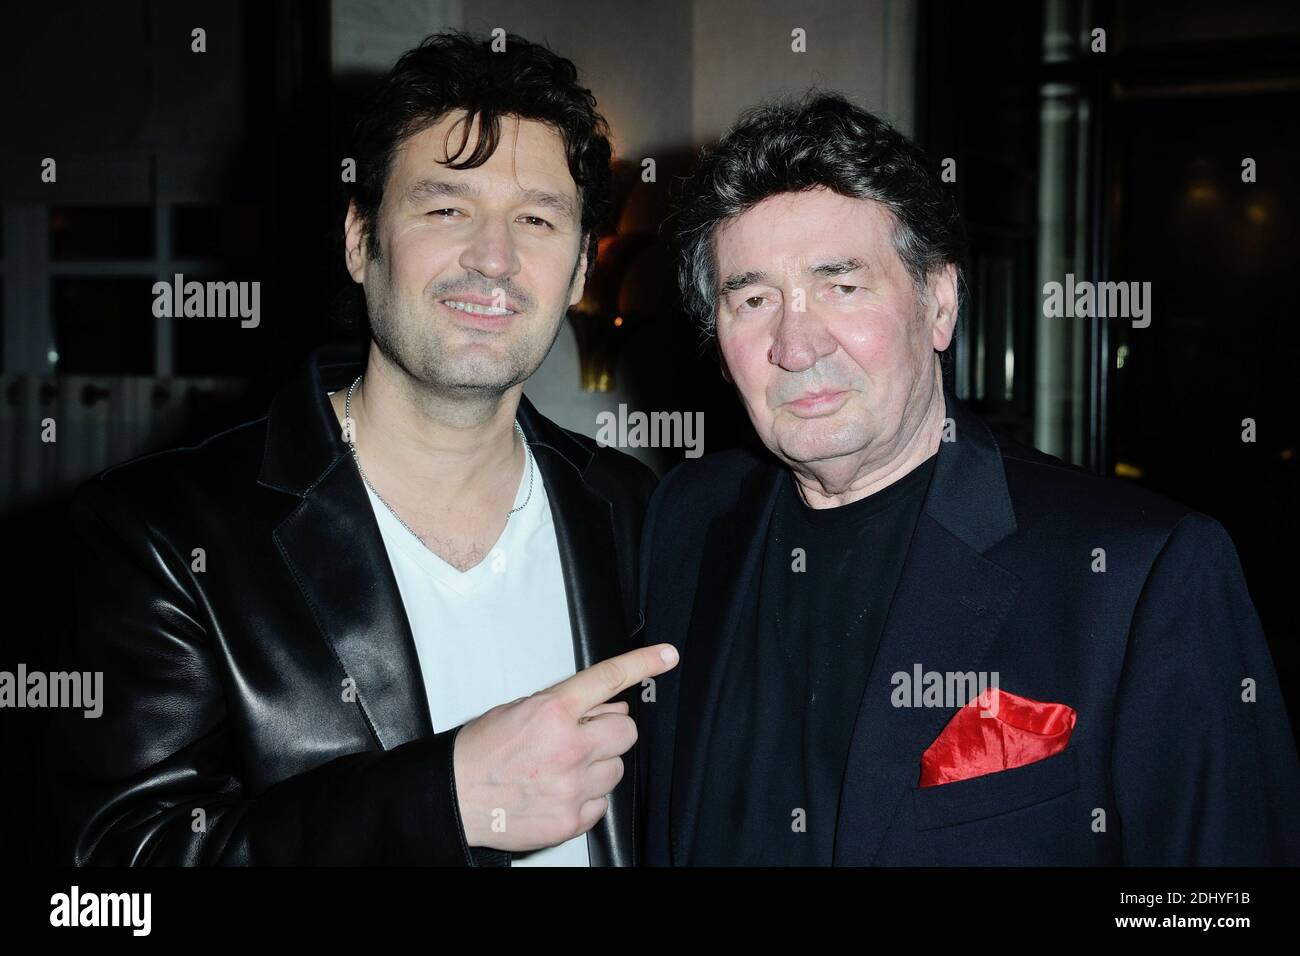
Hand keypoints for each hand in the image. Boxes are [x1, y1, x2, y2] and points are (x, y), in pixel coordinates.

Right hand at [452, 643, 678, 850]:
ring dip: (598, 766)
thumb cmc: (481, 752)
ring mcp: (573, 786)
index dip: (643, 663)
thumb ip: (568, 705)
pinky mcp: (572, 819)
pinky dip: (587, 797)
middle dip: (609, 732)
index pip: (608, 678)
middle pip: (626, 730)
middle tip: (583, 738)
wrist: (454, 798)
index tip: (667, 656)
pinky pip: (604, 803)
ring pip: (618, 768)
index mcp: (553, 712)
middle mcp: (568, 747)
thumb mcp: (521, 709)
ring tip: (561, 769)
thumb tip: (611, 704)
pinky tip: (558, 792)